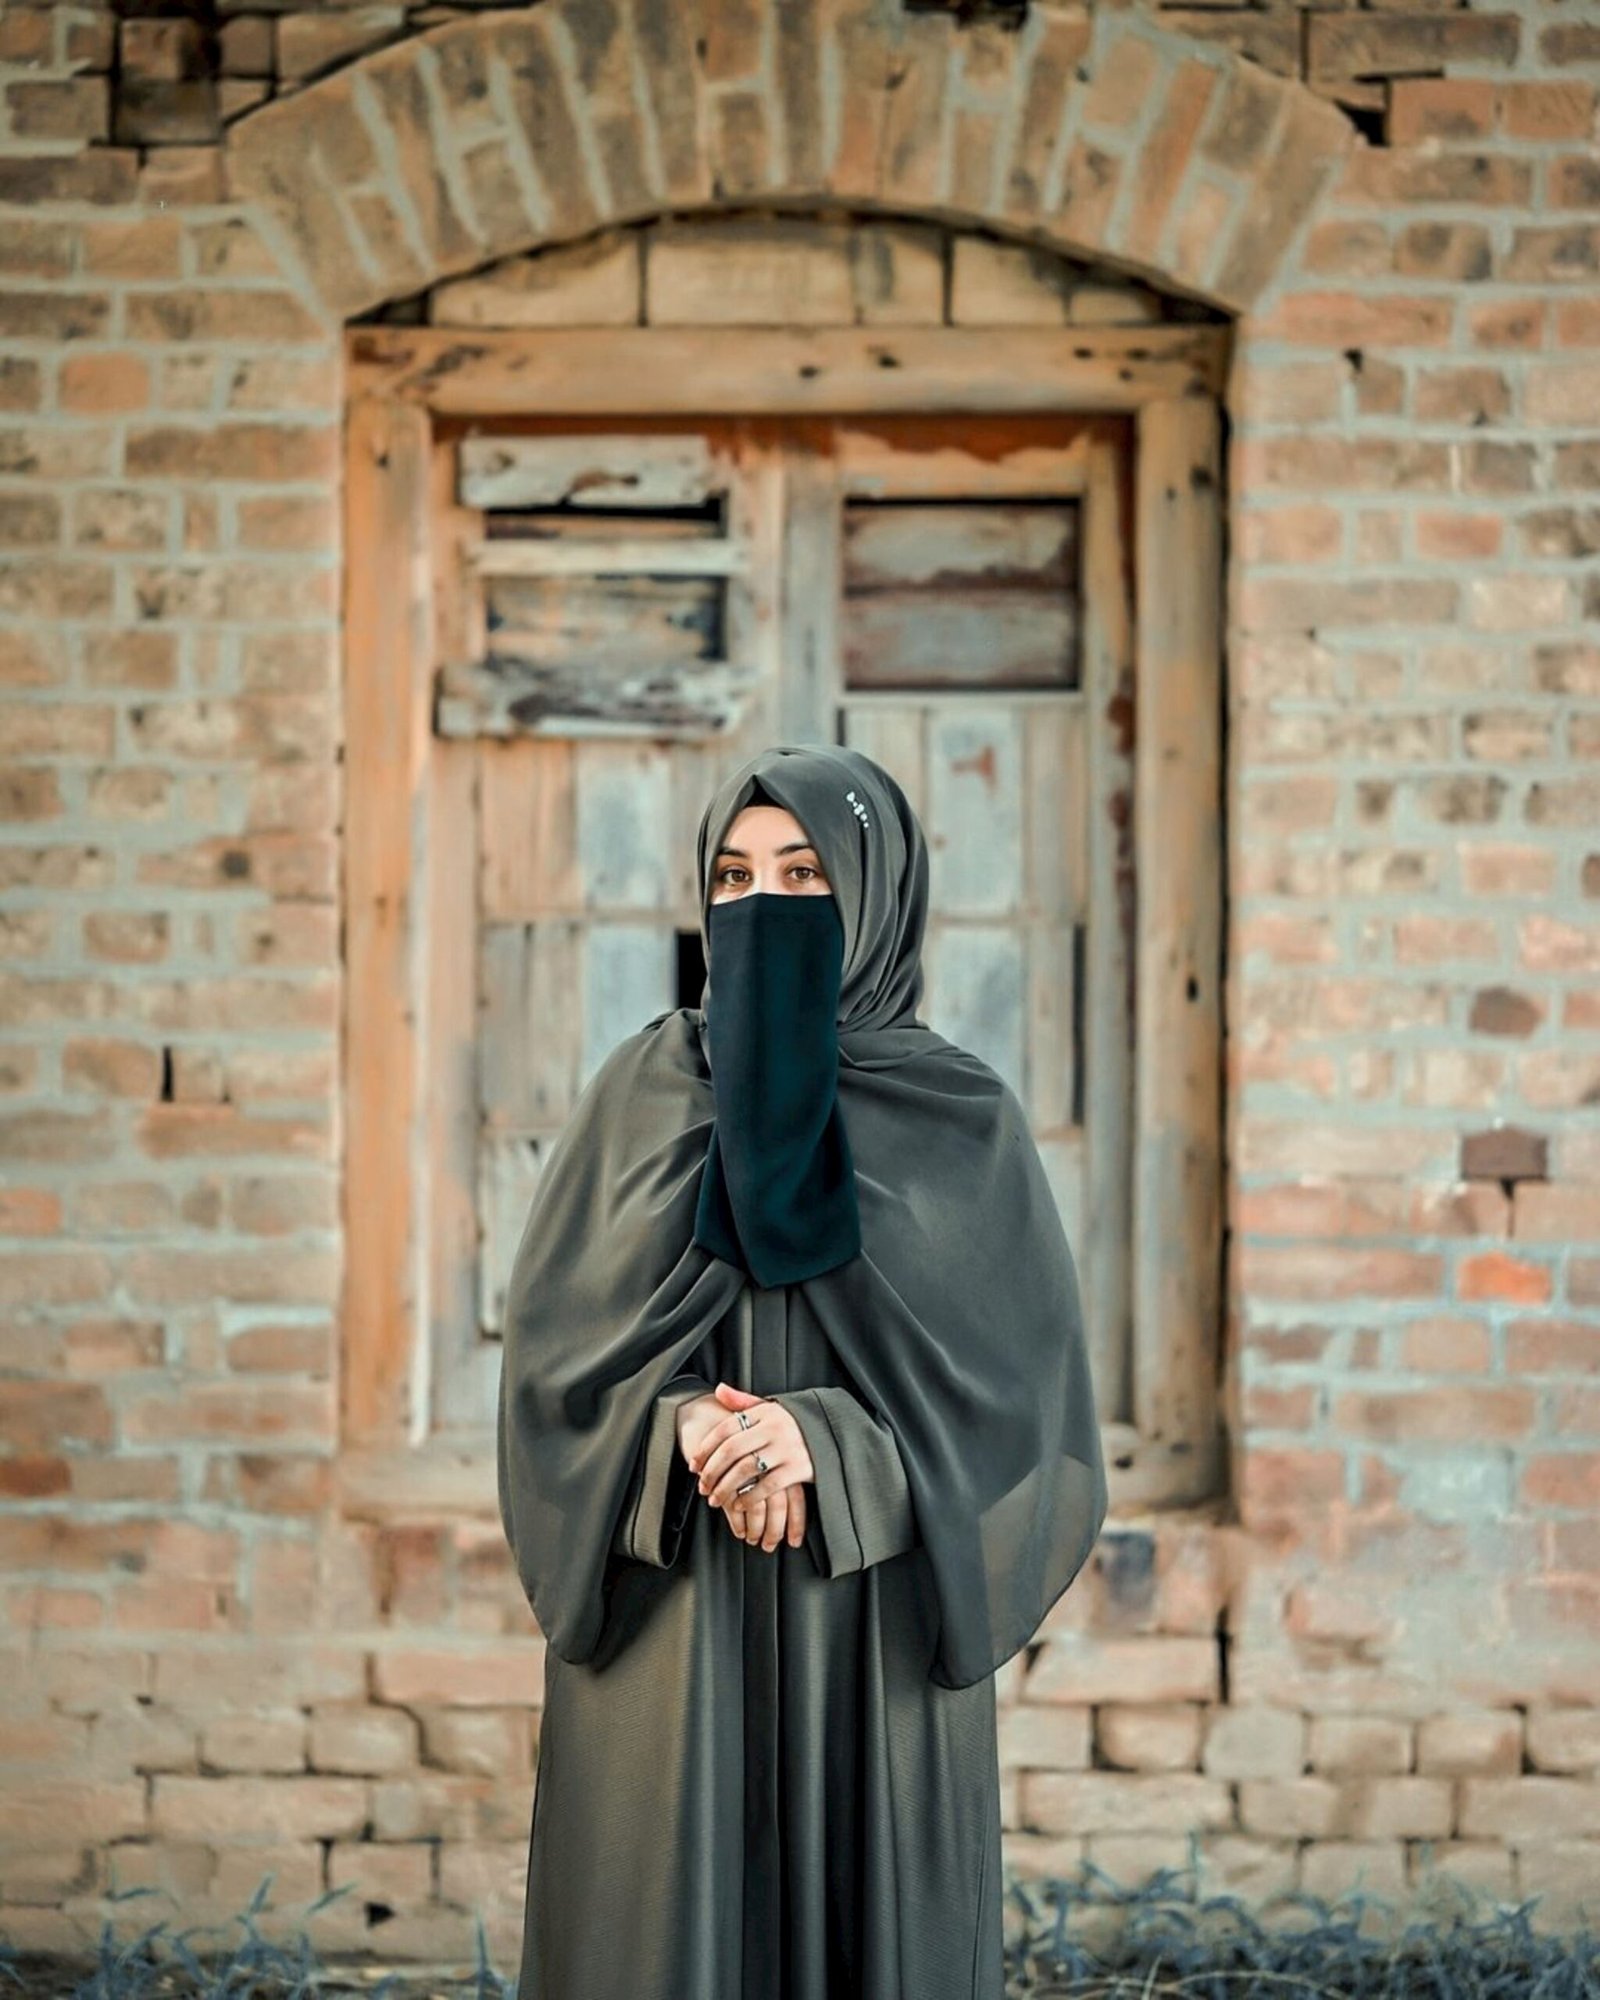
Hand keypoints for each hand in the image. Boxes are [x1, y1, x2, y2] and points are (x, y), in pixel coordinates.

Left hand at [680, 1383, 813, 1551]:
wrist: (835, 1434)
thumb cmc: (795, 1424)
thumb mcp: (772, 1408)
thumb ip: (744, 1401)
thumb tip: (717, 1389)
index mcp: (765, 1411)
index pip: (726, 1428)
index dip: (706, 1448)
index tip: (693, 1465)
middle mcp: (775, 1427)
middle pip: (732, 1450)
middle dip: (712, 1471)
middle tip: (701, 1486)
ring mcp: (788, 1448)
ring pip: (746, 1470)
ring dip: (725, 1487)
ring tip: (715, 1499)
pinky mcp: (799, 1468)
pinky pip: (767, 1486)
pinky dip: (749, 1498)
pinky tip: (738, 1505)